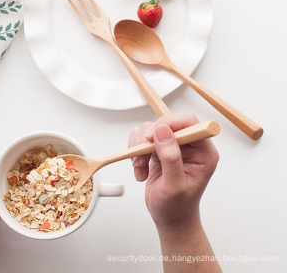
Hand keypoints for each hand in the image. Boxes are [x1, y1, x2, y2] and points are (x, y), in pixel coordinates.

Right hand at [129, 113, 218, 229]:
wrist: (169, 216)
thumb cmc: (176, 206)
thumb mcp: (175, 186)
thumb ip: (171, 158)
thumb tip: (163, 132)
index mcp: (203, 151)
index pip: (189, 122)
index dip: (169, 123)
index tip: (151, 136)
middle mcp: (190, 145)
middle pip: (166, 122)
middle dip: (148, 138)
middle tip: (141, 157)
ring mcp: (173, 145)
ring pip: (150, 128)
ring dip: (139, 146)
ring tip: (140, 166)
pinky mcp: (159, 148)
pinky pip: (142, 138)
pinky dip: (135, 151)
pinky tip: (140, 168)